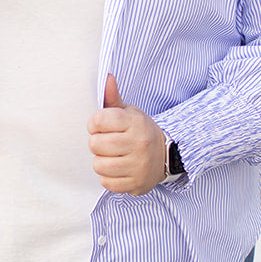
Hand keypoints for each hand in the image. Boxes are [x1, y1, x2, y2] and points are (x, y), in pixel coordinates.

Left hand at [87, 75, 166, 194]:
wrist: (166, 154)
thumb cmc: (140, 132)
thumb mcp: (130, 112)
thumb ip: (113, 98)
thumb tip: (107, 77)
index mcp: (135, 122)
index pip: (98, 120)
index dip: (94, 124)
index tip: (101, 126)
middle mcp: (138, 144)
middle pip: (95, 144)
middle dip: (97, 143)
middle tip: (107, 142)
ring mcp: (138, 166)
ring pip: (99, 165)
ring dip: (101, 161)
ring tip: (112, 156)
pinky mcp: (136, 184)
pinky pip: (106, 182)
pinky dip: (108, 177)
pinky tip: (118, 169)